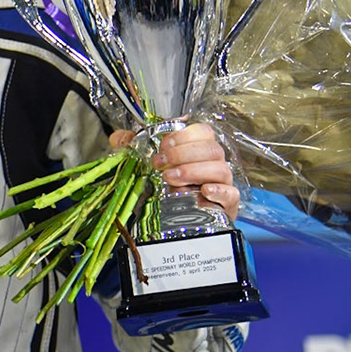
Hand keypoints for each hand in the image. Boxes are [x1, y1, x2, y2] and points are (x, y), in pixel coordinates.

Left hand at [108, 123, 239, 219]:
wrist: (182, 220)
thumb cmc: (169, 185)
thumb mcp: (148, 165)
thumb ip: (132, 147)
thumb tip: (118, 138)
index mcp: (199, 149)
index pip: (203, 132)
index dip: (185, 135)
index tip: (164, 145)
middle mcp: (214, 163)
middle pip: (211, 149)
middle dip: (184, 154)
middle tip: (160, 164)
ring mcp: (222, 183)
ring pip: (221, 169)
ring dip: (194, 171)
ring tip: (170, 179)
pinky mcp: (227, 205)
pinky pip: (231, 194)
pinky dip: (220, 191)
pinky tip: (204, 192)